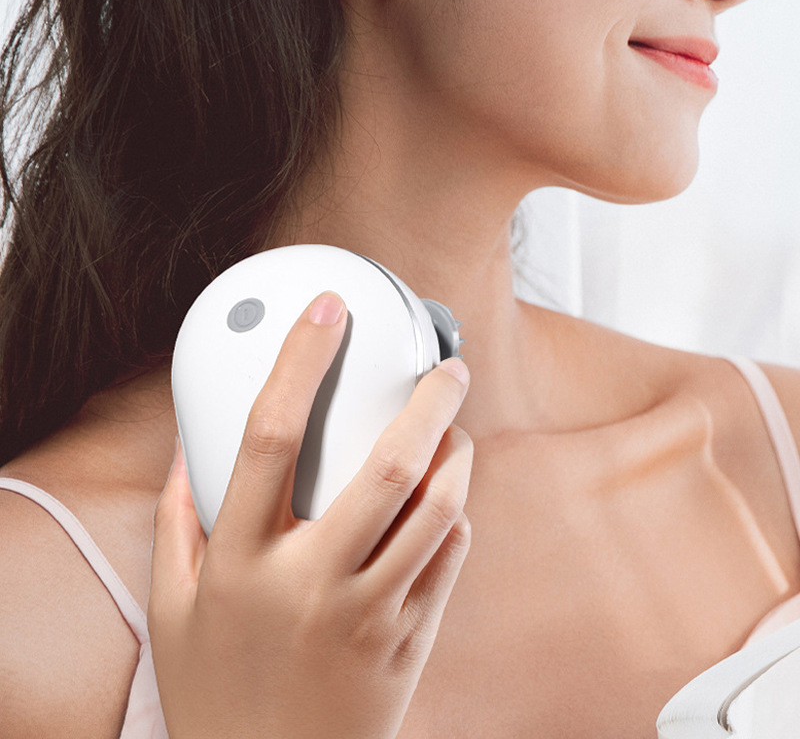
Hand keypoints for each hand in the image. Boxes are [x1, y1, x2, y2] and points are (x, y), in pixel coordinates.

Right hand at [149, 291, 472, 738]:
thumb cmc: (217, 691)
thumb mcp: (172, 607)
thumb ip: (177, 525)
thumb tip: (189, 456)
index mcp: (241, 562)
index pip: (268, 434)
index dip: (301, 359)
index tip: (327, 312)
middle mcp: (309, 583)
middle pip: (385, 467)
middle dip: (428, 402)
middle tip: (445, 368)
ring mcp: (367, 615)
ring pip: (437, 512)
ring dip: (456, 457)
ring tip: (454, 430)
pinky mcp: (408, 642)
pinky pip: (448, 561)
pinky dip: (455, 517)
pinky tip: (444, 500)